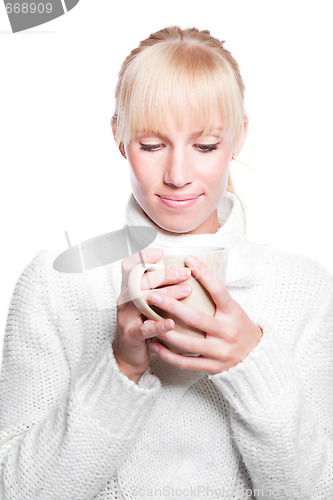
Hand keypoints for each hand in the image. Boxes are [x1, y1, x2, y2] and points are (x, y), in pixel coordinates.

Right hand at [112, 248, 191, 382]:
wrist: (128, 356)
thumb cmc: (143, 325)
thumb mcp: (147, 304)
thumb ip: (157, 289)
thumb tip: (181, 270)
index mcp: (128, 290)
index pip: (129, 267)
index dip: (142, 257)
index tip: (161, 252)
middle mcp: (124, 301)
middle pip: (140, 281)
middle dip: (164, 274)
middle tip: (185, 273)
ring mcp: (126, 318)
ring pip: (142, 301)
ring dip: (166, 294)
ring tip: (186, 291)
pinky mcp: (131, 336)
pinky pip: (143, 329)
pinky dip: (157, 325)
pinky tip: (171, 322)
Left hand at [147, 254, 262, 374]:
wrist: (255, 357)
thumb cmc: (238, 326)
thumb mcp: (233, 308)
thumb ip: (215, 296)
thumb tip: (193, 270)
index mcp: (233, 313)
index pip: (219, 290)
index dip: (204, 274)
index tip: (188, 259)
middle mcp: (227, 332)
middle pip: (196, 318)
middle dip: (171, 306)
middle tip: (152, 295)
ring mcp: (220, 351)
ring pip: (188, 343)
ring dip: (165, 332)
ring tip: (148, 322)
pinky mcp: (212, 367)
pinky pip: (186, 362)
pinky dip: (168, 354)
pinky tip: (155, 344)